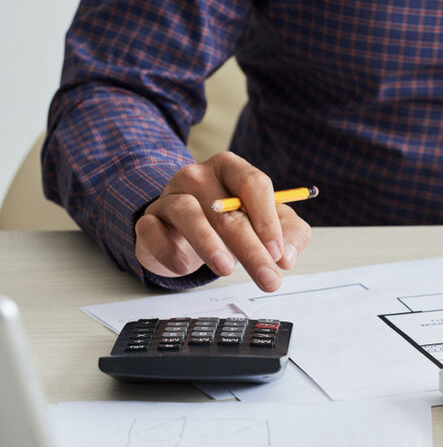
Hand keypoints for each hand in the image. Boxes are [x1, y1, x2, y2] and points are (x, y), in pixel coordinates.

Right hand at [134, 151, 311, 290]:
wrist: (184, 232)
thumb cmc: (231, 223)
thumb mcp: (269, 226)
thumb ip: (290, 235)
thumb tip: (287, 257)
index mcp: (231, 168)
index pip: (253, 184)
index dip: (267, 220)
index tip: (278, 253)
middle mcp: (199, 176)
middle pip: (226, 209)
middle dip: (251, 249)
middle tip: (268, 278)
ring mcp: (170, 196)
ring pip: (188, 213)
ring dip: (209, 243)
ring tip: (226, 268)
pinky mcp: (148, 220)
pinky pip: (152, 231)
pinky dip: (168, 249)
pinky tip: (184, 266)